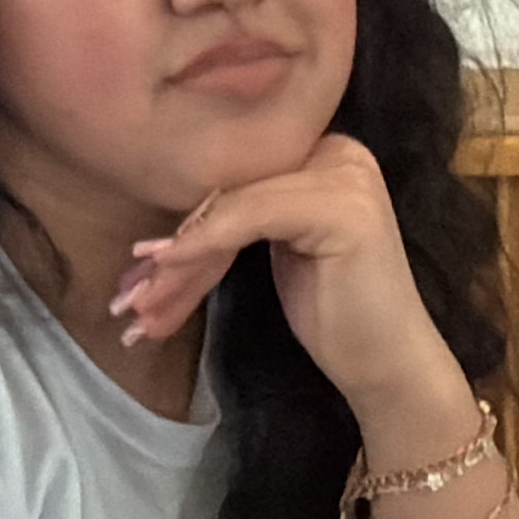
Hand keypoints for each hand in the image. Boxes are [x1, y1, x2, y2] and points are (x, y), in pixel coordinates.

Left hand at [107, 139, 475, 460]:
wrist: (392, 368)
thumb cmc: (339, 319)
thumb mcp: (283, 253)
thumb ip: (243, 217)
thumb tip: (160, 224)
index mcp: (327, 152)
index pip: (237, 180)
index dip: (183, 226)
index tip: (134, 272)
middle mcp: (340, 150)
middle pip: (231, 191)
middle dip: (172, 249)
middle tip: (125, 295)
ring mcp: (344, 173)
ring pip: (232, 205)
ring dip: (175, 258)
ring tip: (135, 301)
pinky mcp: (340, 205)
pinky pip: (247, 216)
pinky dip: (200, 245)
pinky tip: (165, 268)